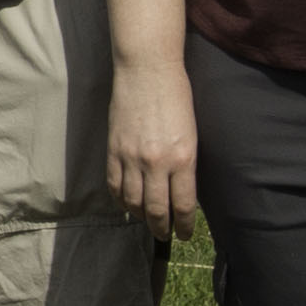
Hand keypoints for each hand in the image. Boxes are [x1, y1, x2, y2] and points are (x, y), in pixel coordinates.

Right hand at [108, 49, 202, 236]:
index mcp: (183, 159)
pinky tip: (127, 203)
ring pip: (133, 202)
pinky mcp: (113, 149)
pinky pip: (114, 185)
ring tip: (146, 221)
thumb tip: (181, 189)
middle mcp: (157, 163)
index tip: (185, 234)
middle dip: (161, 228)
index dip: (184, 225)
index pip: (183, 205)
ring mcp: (131, 157)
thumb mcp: (192, 134)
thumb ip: (186, 163)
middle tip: (165, 235)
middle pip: (156, 210)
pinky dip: (120, 200)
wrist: (148, 70)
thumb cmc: (177, 96)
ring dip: (140, 216)